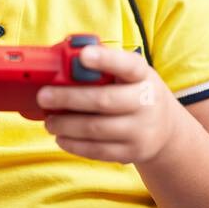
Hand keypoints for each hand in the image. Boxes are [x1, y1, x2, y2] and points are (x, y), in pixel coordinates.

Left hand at [37, 45, 178, 164]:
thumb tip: (64, 62)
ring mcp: (141, 130)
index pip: (127, 65)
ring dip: (66, 125)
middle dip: (68, 98)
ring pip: (96, 129)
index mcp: (143, 75)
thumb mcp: (128, 75)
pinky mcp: (133, 152)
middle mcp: (147, 101)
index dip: (106, 59)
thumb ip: (103, 68)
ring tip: (49, 122)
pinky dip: (74, 145)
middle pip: (104, 100)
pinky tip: (61, 138)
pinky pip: (98, 151)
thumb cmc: (133, 92)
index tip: (83, 55)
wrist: (165, 128)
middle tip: (43, 97)